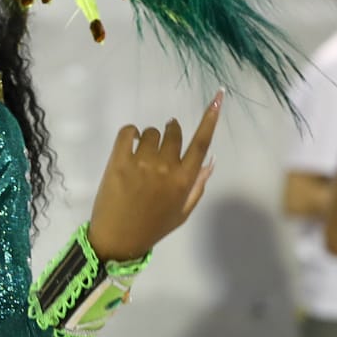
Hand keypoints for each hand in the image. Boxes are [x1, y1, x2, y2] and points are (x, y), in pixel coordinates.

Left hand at [87, 91, 220, 262]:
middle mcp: (166, 168)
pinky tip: (129, 144)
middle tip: (162, 142)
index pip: (202, 143)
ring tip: (142, 154)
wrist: (118, 238)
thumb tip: (211, 160)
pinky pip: (127, 132)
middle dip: (170, 133)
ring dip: (149, 138)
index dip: (211, 118)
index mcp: (185, 181)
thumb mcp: (183, 210)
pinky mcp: (118, 161)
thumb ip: (198, 185)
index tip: (218, 98)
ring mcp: (141, 163)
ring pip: (150, 132)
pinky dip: (129, 133)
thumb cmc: (153, 226)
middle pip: (174, 133)